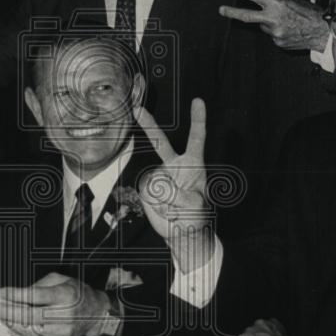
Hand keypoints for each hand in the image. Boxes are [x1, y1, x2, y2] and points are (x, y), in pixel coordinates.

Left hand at [0, 272, 111, 335]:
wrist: (96, 313)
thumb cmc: (76, 293)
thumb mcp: (60, 280)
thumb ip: (38, 285)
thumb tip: (16, 295)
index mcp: (65, 295)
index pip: (35, 296)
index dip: (16, 295)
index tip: (2, 292)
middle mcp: (64, 315)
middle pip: (30, 316)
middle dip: (7, 311)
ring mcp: (62, 332)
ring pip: (30, 331)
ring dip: (11, 323)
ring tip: (0, 316)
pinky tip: (11, 328)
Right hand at [136, 99, 213, 273]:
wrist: (183, 234)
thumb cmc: (196, 216)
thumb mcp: (195, 205)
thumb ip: (179, 194)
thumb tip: (159, 187)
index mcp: (193, 164)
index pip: (196, 138)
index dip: (198, 119)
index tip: (198, 100)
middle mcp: (174, 166)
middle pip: (160, 142)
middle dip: (149, 125)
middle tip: (138, 109)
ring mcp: (159, 176)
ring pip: (156, 181)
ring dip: (167, 200)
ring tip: (176, 210)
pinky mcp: (147, 189)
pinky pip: (148, 192)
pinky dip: (158, 205)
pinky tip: (166, 211)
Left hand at [220, 0, 329, 51]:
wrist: (323, 32)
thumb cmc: (309, 13)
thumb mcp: (292, 2)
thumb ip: (275, 4)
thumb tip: (262, 7)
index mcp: (278, 4)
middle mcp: (273, 19)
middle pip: (247, 16)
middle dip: (232, 12)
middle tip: (221, 9)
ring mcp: (274, 33)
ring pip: (264, 26)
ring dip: (270, 23)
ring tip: (287, 22)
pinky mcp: (277, 42)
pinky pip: (272, 35)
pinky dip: (278, 31)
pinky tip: (290, 30)